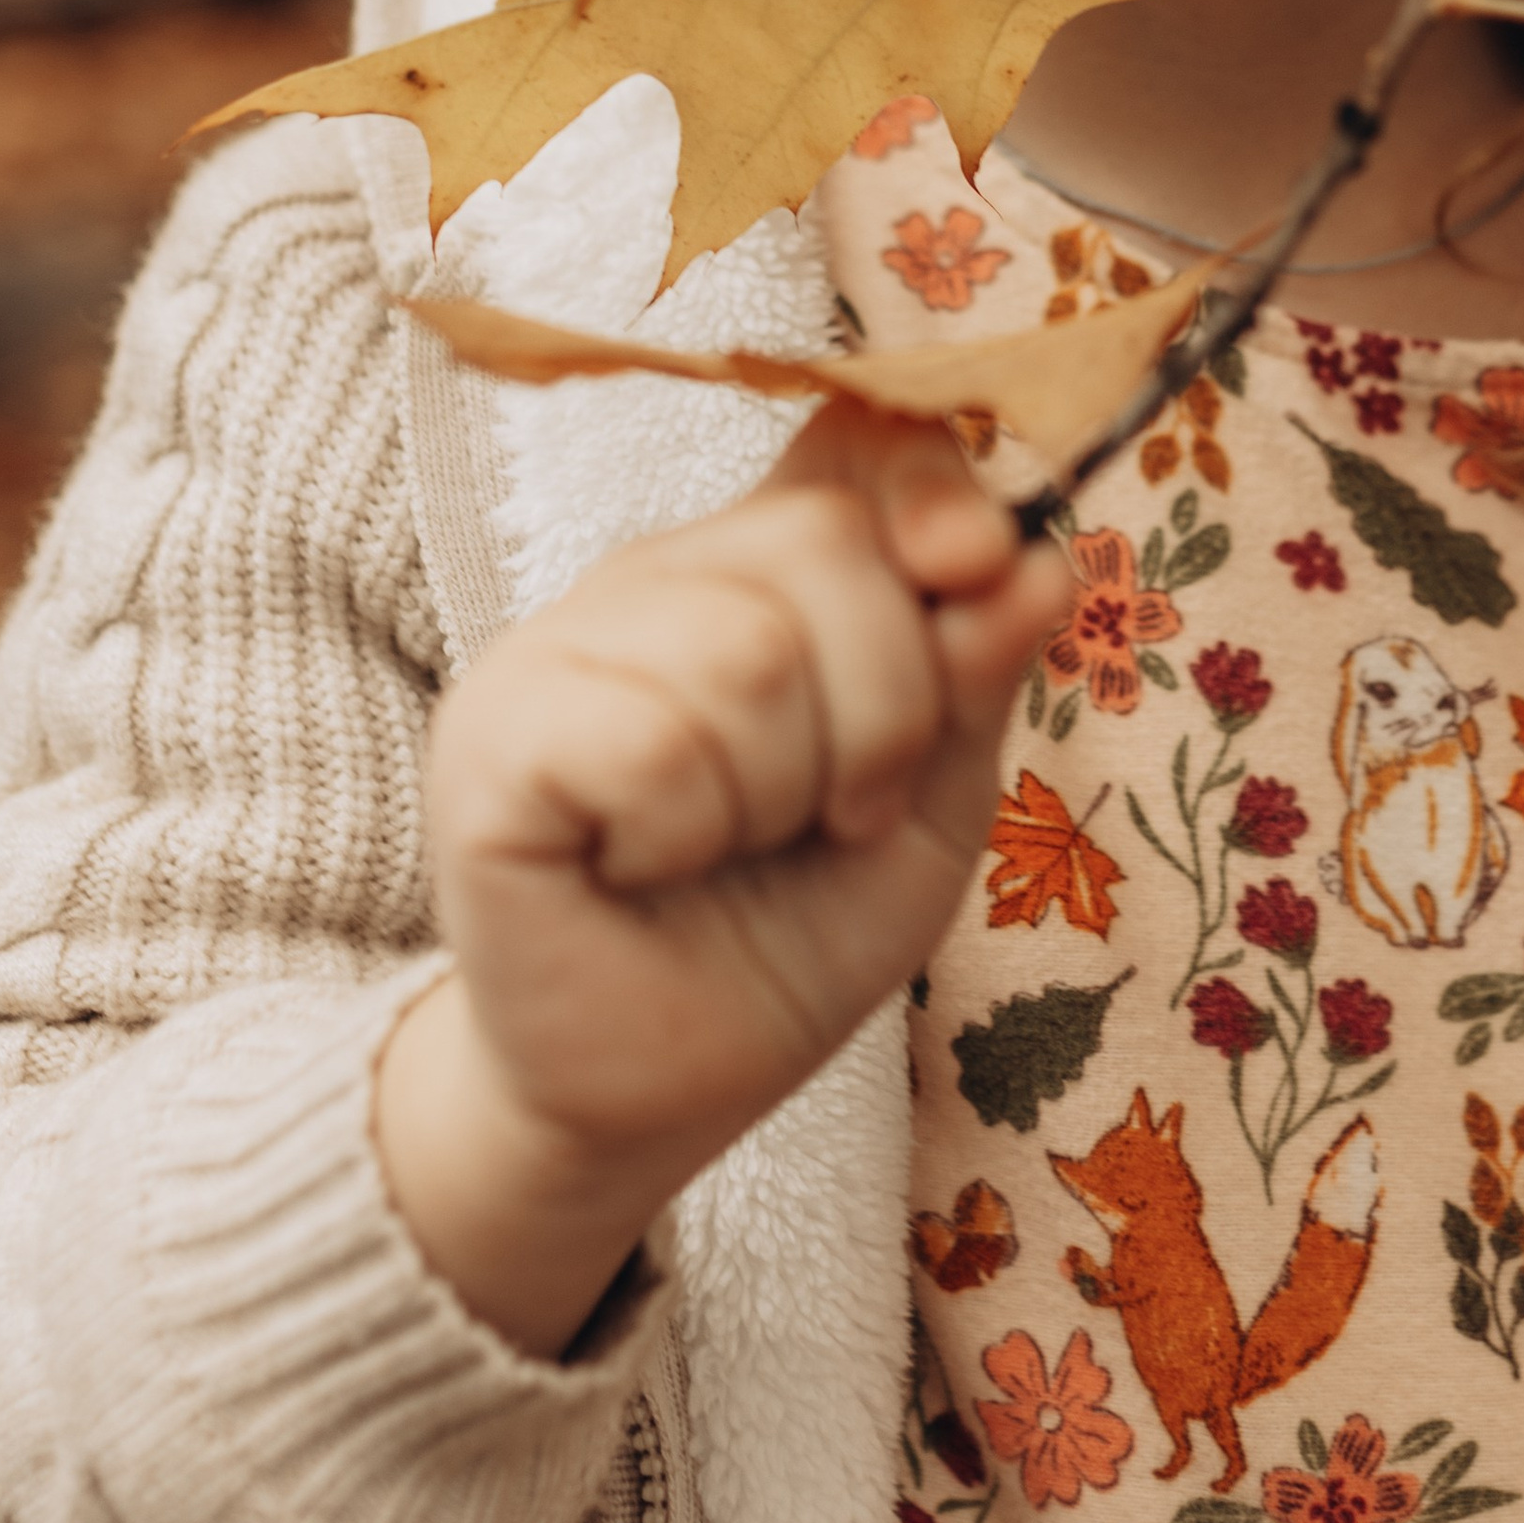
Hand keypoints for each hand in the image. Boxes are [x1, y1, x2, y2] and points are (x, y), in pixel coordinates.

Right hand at [375, 402, 1066, 1353]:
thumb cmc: (789, 929)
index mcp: (766, 566)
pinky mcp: (490, 737)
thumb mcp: (934, 796)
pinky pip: (648, 741)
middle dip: (884, 711)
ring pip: (745, 650)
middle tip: (839, 813)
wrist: (659, 1090)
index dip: (932, 480)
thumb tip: (1033, 560)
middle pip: (826, 545)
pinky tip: (642, 867)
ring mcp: (558, 645)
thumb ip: (978, 670)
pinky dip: (683, 833)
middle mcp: (656, 576)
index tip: (975, 565)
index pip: (856, 432)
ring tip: (733, 847)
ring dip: (782, 791)